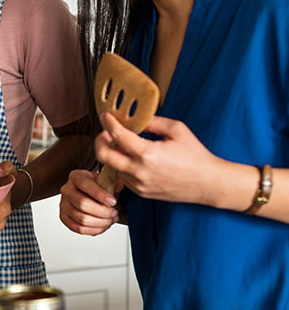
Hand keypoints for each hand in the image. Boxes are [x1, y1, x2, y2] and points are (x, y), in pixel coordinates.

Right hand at [59, 169, 118, 235]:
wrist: (90, 194)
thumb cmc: (98, 187)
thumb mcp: (106, 180)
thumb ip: (114, 182)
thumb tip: (120, 185)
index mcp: (76, 177)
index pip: (85, 185)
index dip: (100, 195)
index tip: (113, 202)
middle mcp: (67, 190)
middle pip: (82, 204)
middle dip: (102, 212)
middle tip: (114, 213)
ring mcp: (64, 204)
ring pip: (81, 219)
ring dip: (100, 223)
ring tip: (110, 220)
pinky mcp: (64, 217)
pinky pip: (78, 228)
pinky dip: (93, 230)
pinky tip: (102, 226)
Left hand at [96, 112, 219, 204]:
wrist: (209, 183)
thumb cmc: (196, 156)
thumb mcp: (177, 130)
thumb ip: (153, 122)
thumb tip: (136, 119)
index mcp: (148, 154)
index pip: (117, 135)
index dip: (108, 123)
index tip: (105, 116)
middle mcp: (139, 171)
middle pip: (103, 156)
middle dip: (99, 141)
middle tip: (105, 132)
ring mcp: (139, 185)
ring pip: (112, 167)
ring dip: (111, 154)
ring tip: (121, 144)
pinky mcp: (141, 193)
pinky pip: (122, 178)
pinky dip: (121, 167)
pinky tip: (131, 158)